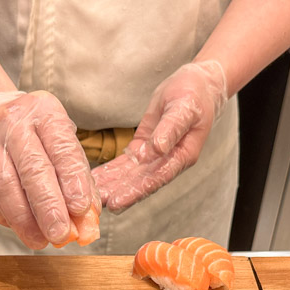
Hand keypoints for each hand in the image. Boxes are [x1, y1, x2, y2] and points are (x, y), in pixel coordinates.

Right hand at [0, 90, 98, 248]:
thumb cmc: (35, 134)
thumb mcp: (63, 144)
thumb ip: (79, 182)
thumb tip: (87, 224)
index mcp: (44, 113)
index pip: (61, 148)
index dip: (72, 181)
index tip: (81, 209)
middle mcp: (13, 124)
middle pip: (31, 169)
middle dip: (48, 207)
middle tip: (61, 234)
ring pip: (5, 187)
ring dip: (25, 220)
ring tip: (41, 240)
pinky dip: (5, 218)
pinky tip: (20, 228)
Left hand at [93, 61, 228, 212]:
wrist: (198, 86)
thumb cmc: (194, 94)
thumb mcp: (184, 108)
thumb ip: (170, 129)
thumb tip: (157, 150)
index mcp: (183, 155)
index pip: (157, 178)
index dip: (136, 191)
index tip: (118, 201)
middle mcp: (168, 161)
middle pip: (141, 182)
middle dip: (119, 193)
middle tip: (97, 204)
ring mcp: (155, 156)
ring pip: (131, 175)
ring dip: (112, 185)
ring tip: (91, 195)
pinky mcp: (144, 148)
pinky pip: (126, 163)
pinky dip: (111, 170)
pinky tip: (96, 178)